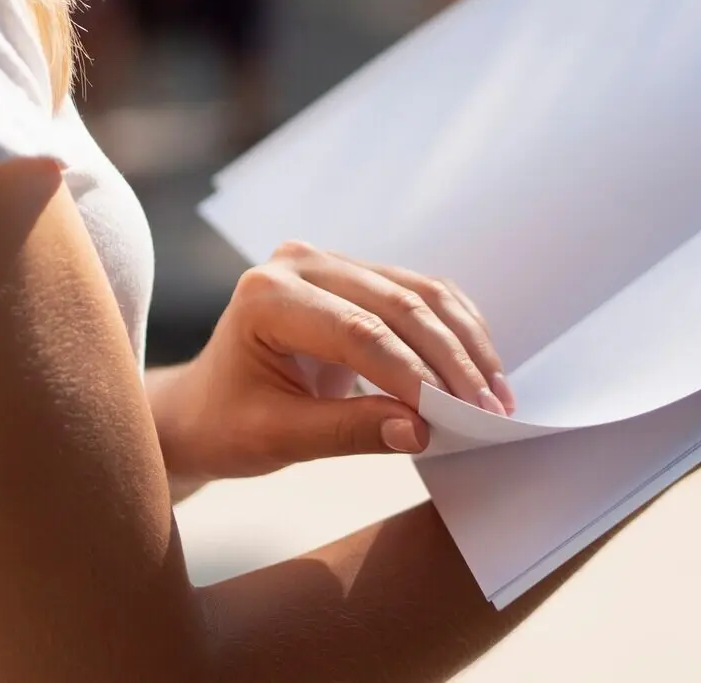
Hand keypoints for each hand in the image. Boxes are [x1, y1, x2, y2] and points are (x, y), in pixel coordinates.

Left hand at [148, 241, 516, 486]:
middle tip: (489, 410)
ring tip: (496, 395)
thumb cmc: (227, 424)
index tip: (454, 418)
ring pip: (422, 294)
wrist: (203, 405)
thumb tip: (421, 431)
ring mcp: (333, 262)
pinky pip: (423, 294)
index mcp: (267, 296)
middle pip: (400, 306)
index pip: (359, 333)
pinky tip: (482, 368)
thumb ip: (347, 432)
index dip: (413, 375)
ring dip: (466, 345)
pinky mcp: (358, 273)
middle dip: (452, 362)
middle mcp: (302, 262)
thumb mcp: (276, 439)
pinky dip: (457, 330)